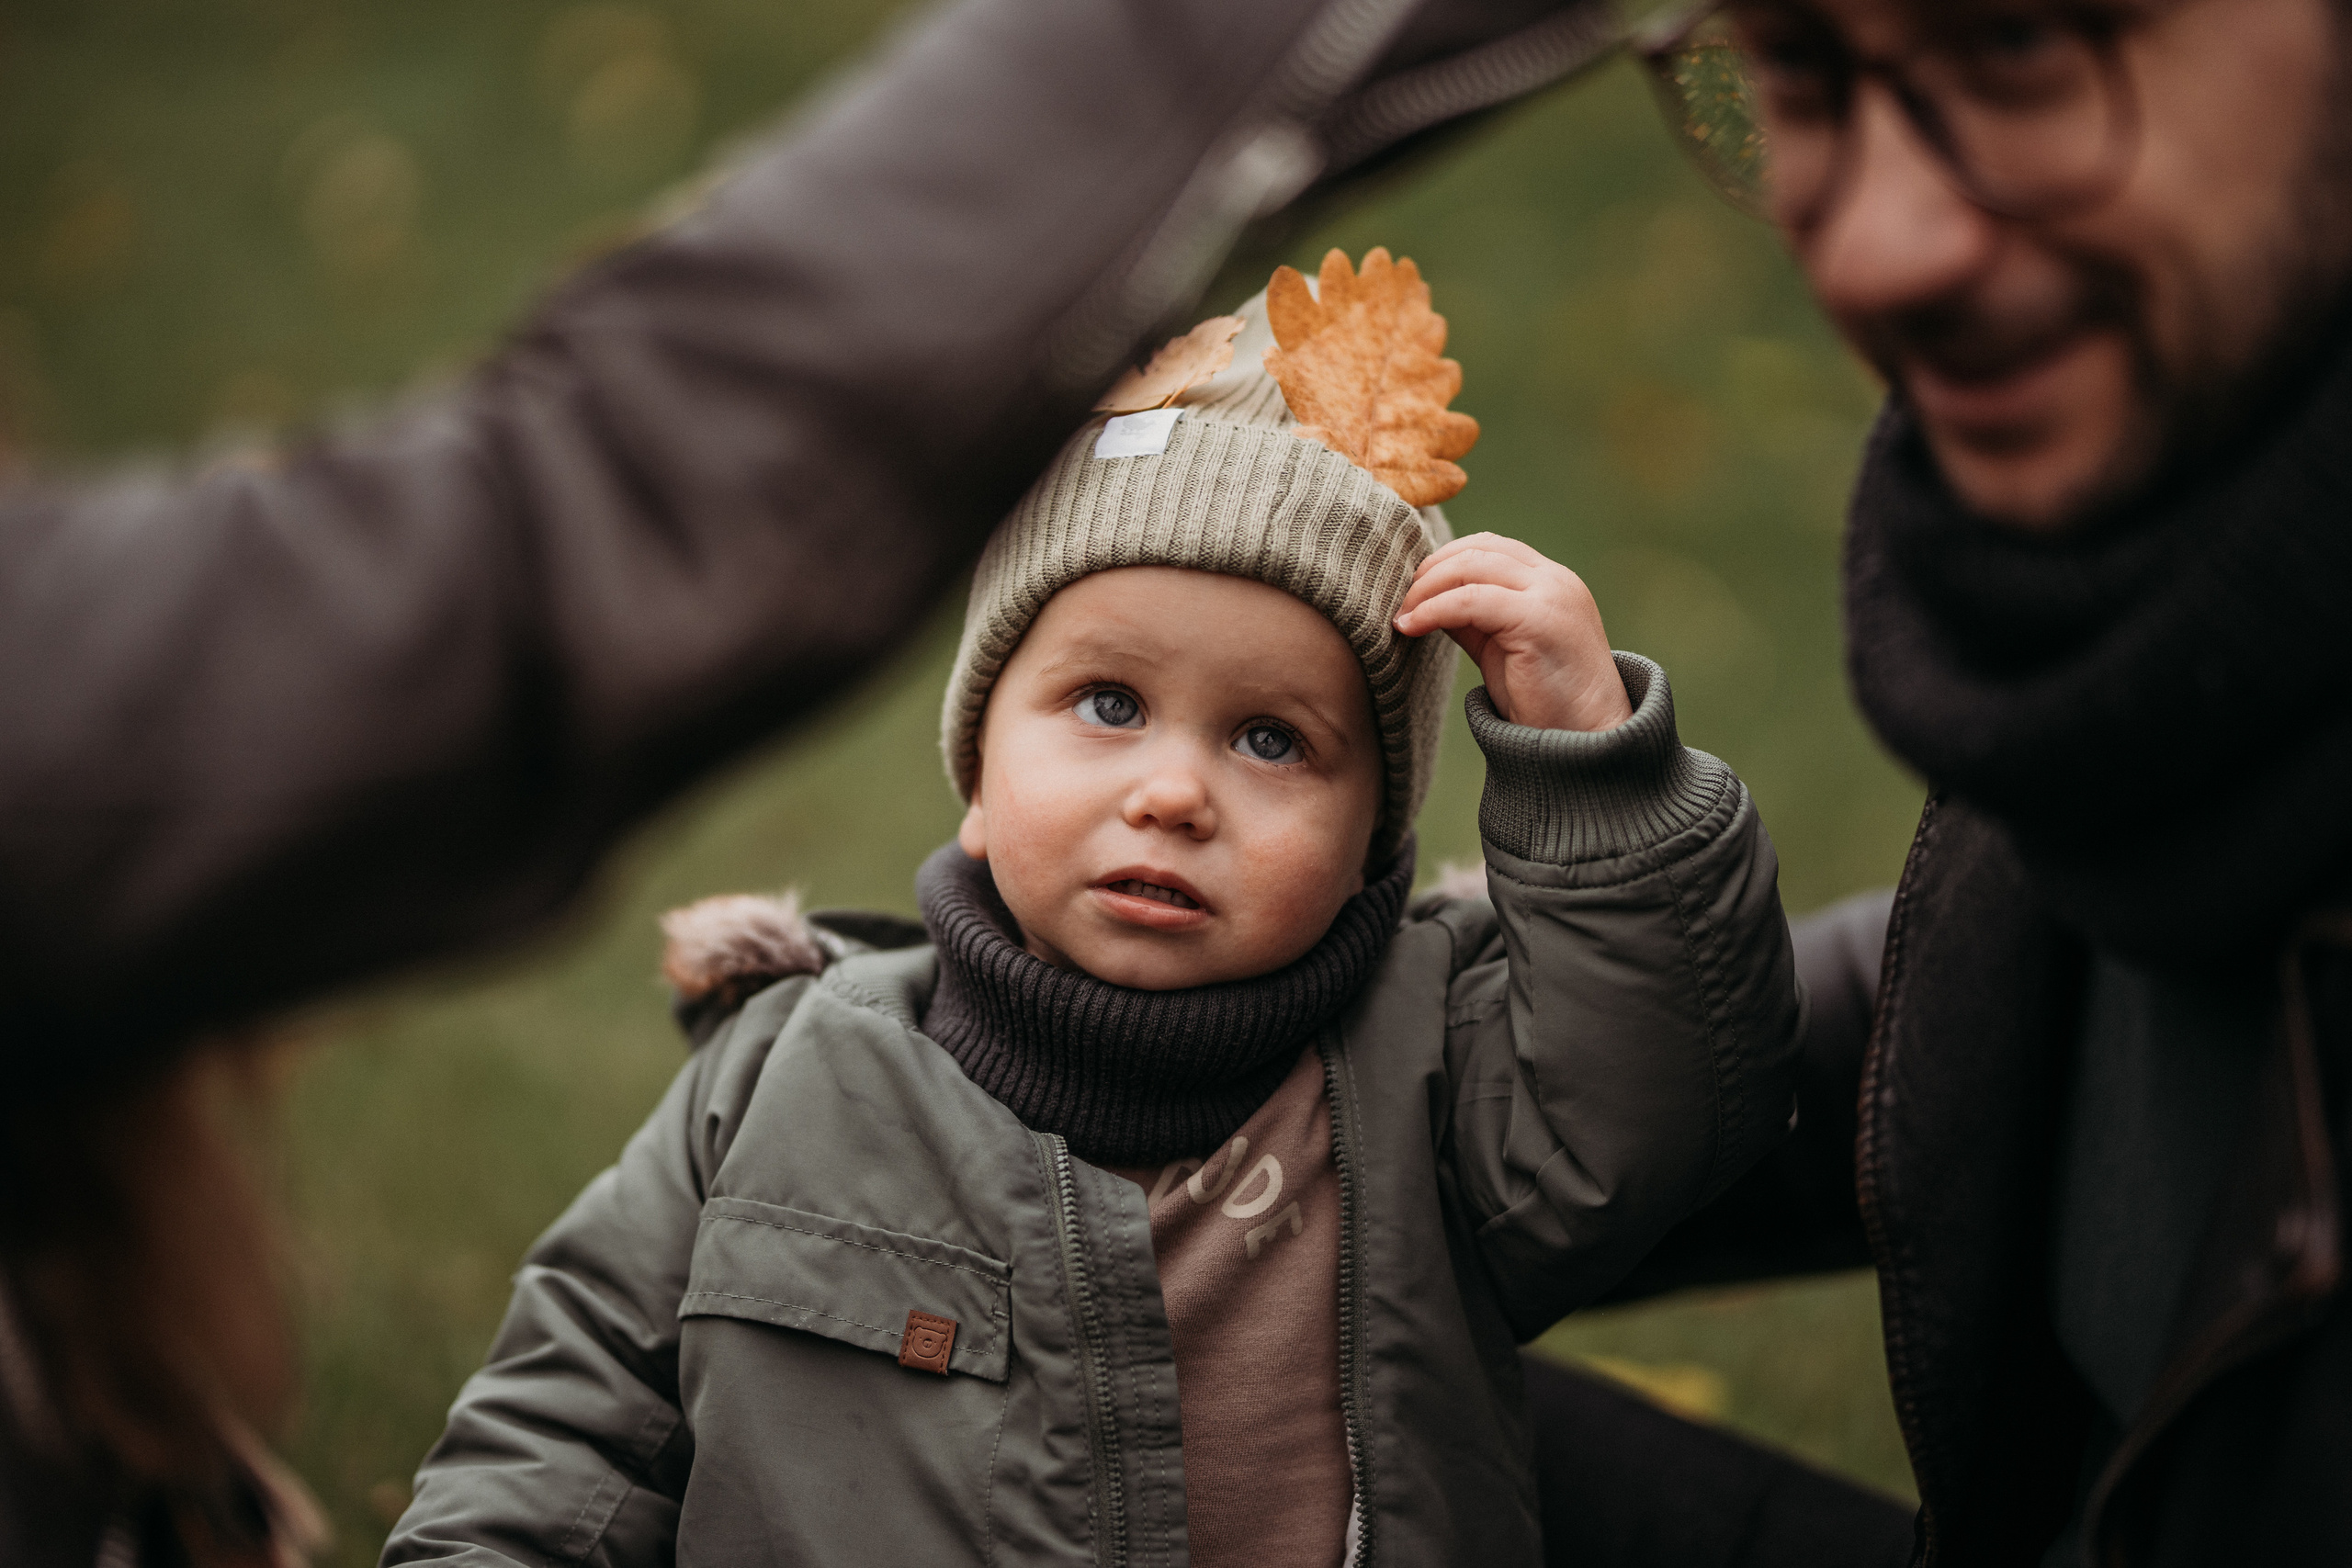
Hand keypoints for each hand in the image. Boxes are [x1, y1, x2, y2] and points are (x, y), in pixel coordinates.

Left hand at [1393, 533, 1632, 732]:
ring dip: (1426, 589)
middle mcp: (1555, 580)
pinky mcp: (1539, 620)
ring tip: (1402, 616)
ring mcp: (1551, 596)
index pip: (1490, 547)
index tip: (1412, 590)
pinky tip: (1411, 626)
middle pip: (1478, 549)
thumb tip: (1424, 599)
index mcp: (1551, 581)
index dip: (1445, 560)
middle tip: (1399, 602)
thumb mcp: (1502, 647)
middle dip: (1430, 571)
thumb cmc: (1545, 701)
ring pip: (1472, 566)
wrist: (1588, 740)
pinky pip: (1471, 600)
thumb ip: (1473, 616)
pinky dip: (1434, 609)